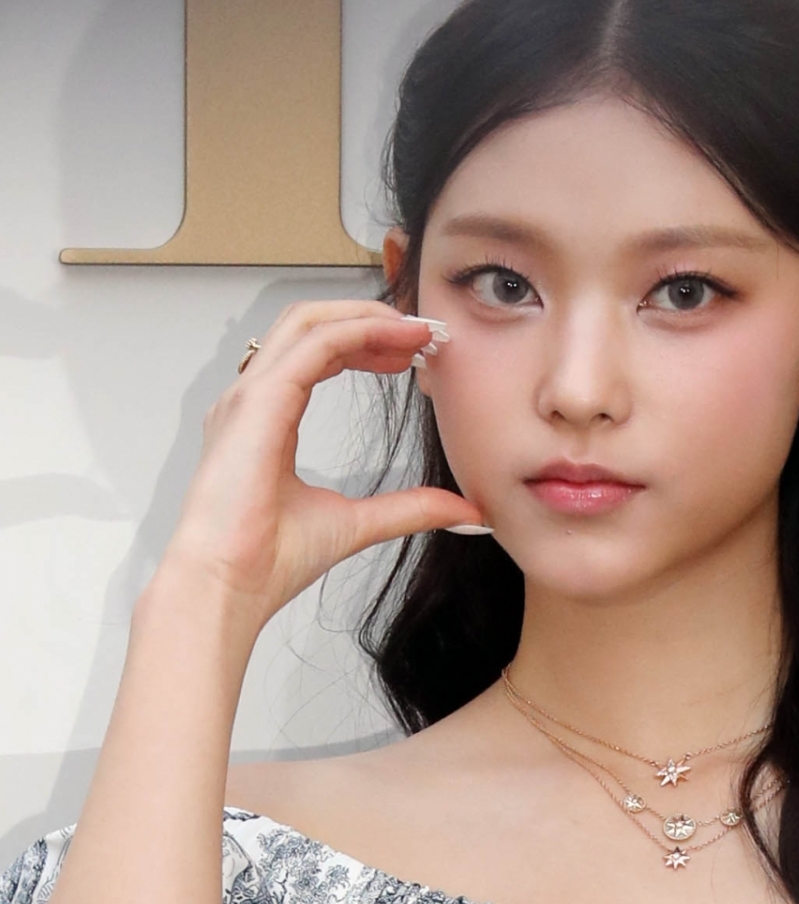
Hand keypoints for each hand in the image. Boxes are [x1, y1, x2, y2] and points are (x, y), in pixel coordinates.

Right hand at [158, 300, 484, 624]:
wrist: (227, 586)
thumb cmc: (265, 562)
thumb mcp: (357, 523)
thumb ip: (408, 508)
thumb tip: (465, 512)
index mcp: (267, 418)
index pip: (316, 353)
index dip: (367, 342)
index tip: (415, 353)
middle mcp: (252, 398)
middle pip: (310, 324)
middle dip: (369, 318)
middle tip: (424, 332)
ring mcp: (249, 395)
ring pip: (308, 320)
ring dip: (366, 317)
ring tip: (417, 330)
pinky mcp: (257, 403)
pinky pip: (313, 345)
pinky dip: (357, 332)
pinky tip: (397, 342)